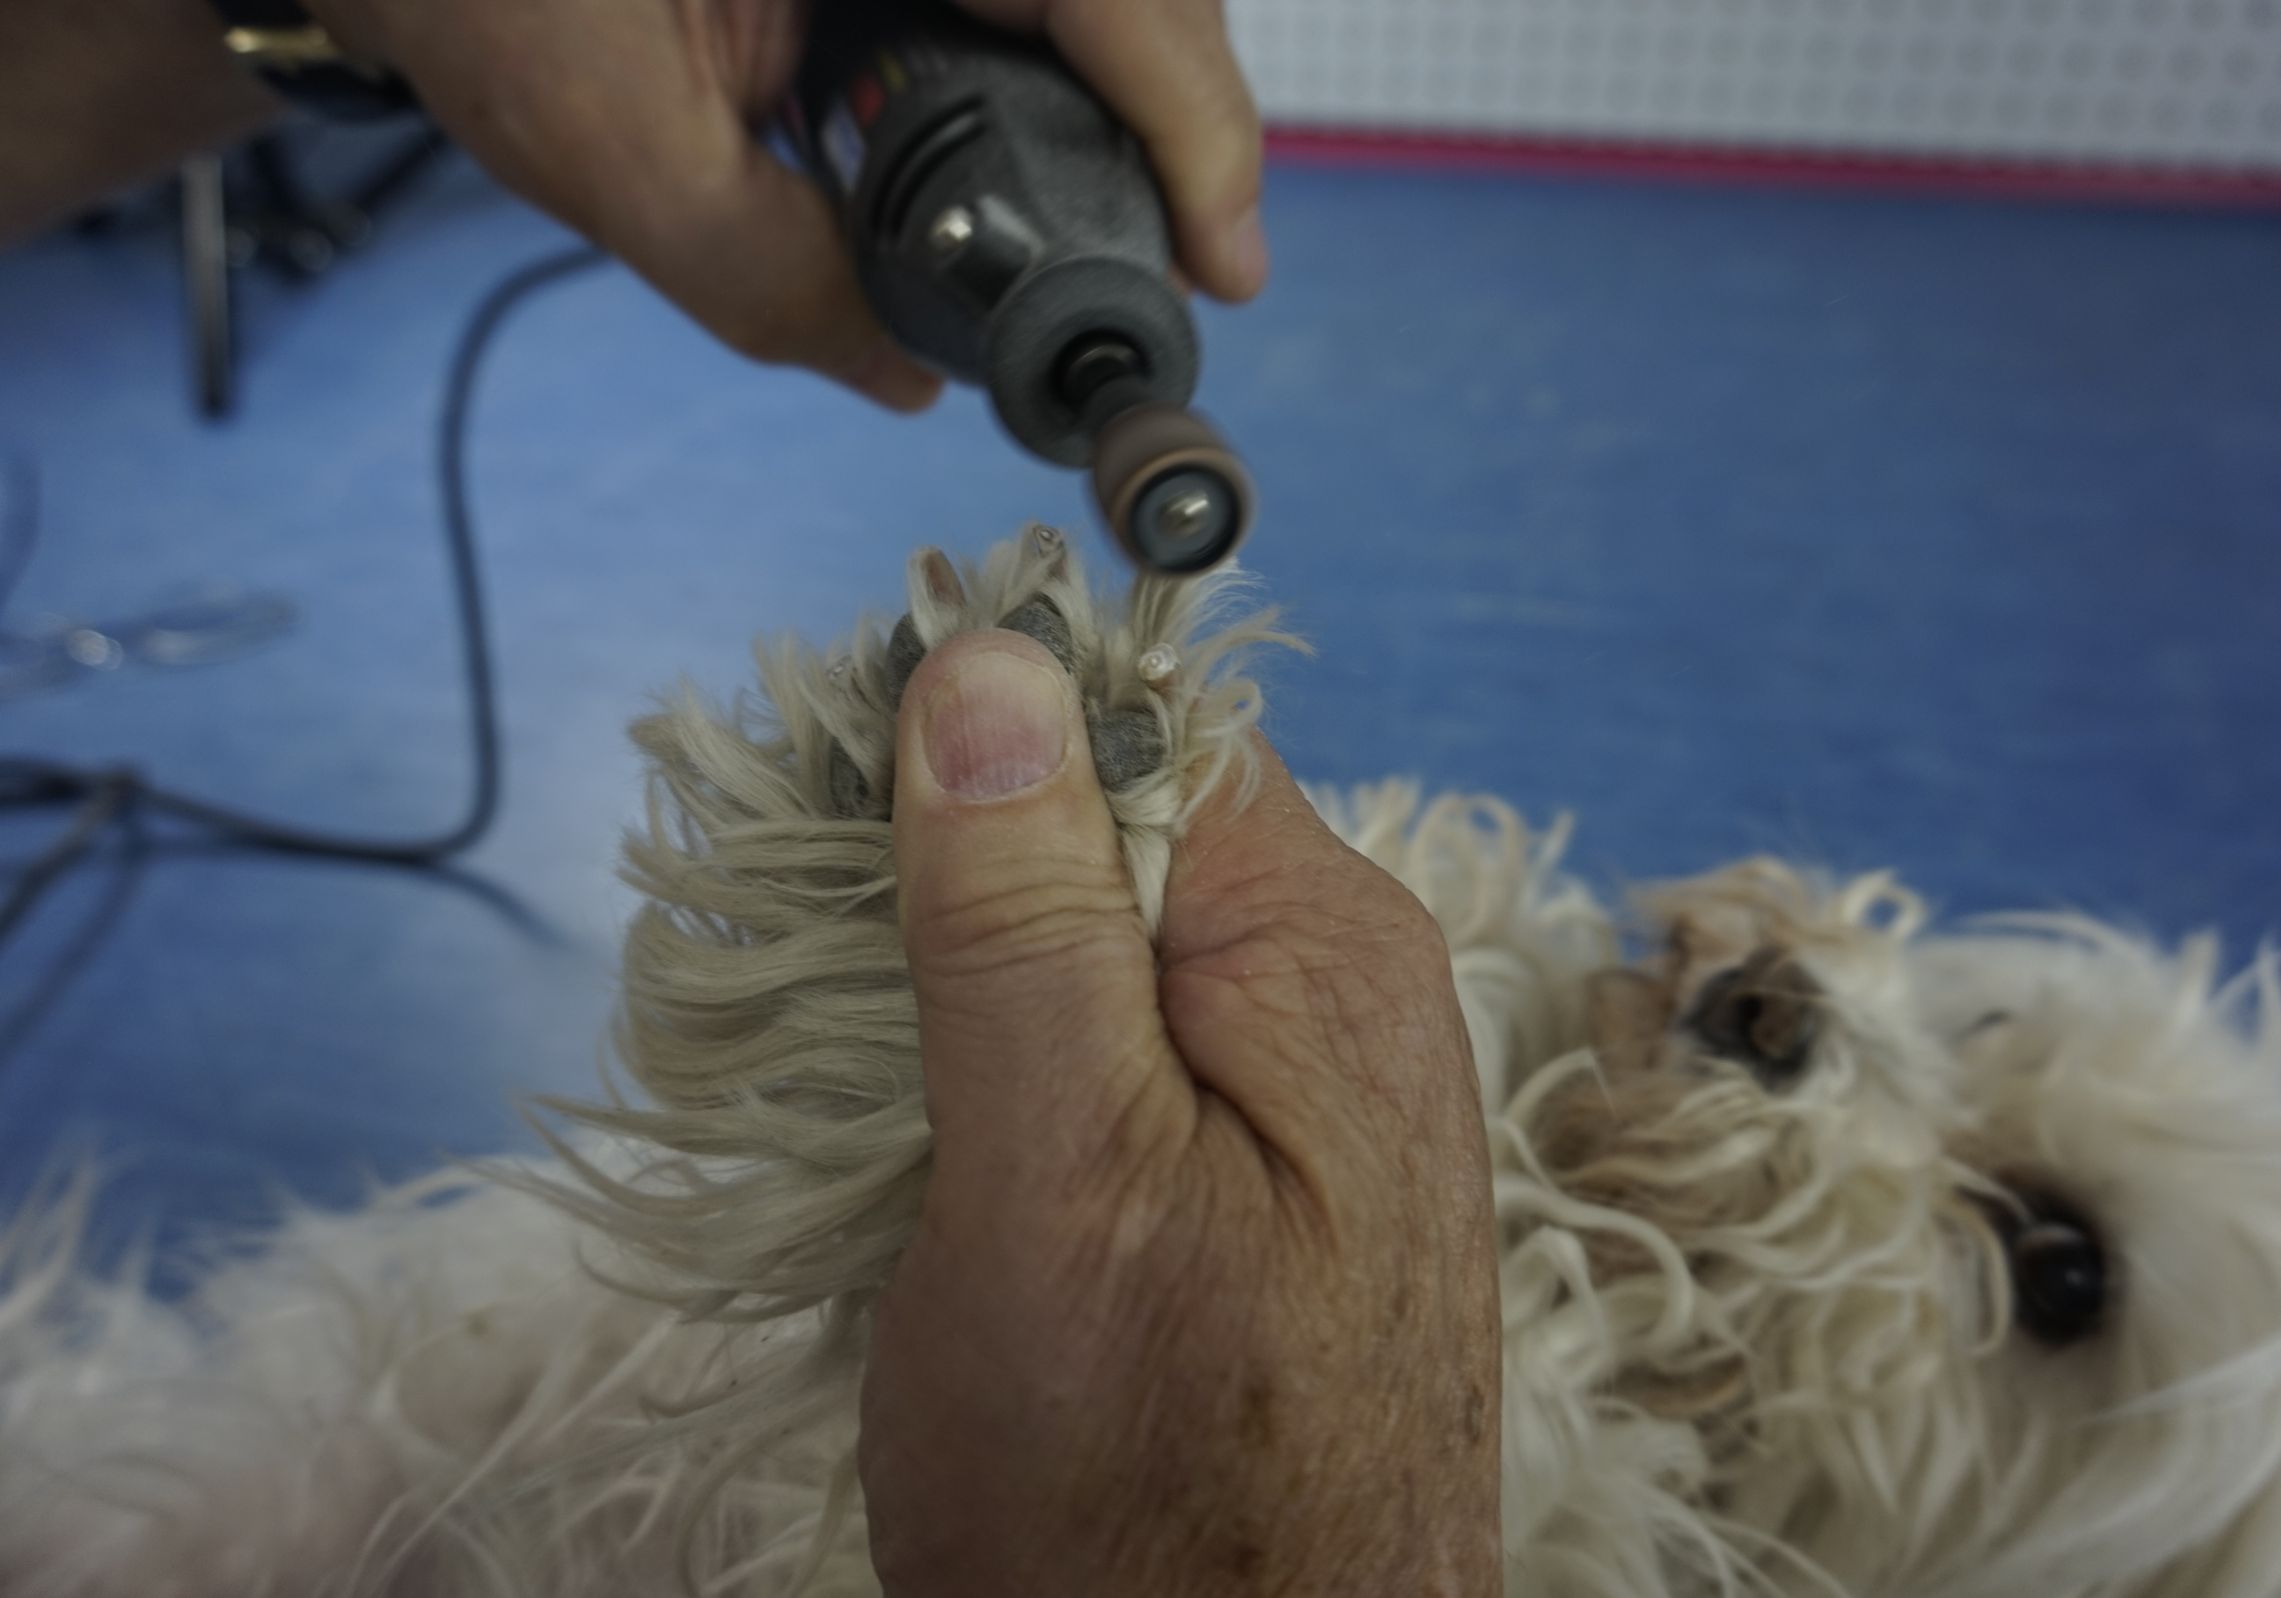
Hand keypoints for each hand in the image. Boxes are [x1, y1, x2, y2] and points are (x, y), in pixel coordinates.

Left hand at [303, 0, 1268, 408]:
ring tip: (1126, 240)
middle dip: (1178, 129)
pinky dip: (1058, 77)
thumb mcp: (610, 151)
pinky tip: (1047, 166)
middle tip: (1182, 273)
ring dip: (1127, 107)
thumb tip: (910, 381)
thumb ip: (768, 281)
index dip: (1197, 128)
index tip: (1218, 259)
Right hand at [860, 631, 1502, 1596]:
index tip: (826, 814)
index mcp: (1316, 945)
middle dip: (950, 882)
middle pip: (1112, 830)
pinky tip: (936, 1152)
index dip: (974, 742)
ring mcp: (1301, 1088)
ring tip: (866, 1093)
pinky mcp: (1251, 1173)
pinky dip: (1004, 1074)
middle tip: (824, 996)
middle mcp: (1335, 991)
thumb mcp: (1059, 1178)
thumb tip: (992, 664)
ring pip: (1094, 947)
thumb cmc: (1151, 1489)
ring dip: (961, 990)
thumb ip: (1029, 919)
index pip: (1140, 726)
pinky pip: (1112, 1053)